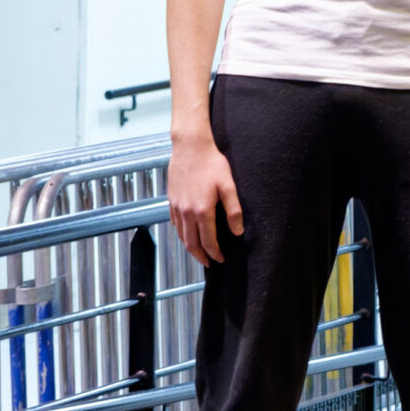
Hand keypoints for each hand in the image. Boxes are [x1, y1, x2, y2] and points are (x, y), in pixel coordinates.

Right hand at [168, 131, 242, 267]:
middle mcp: (186, 211)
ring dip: (190, 247)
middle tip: (209, 263)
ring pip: (181, 235)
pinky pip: (175, 224)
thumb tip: (238, 231)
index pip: (208, 241)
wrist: (190, 147)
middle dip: (201, 256)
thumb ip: (234, 210)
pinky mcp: (171, 200)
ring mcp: (176, 206)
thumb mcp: (228, 186)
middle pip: (191, 243)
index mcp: (202, 210)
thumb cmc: (211, 163)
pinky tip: (188, 234)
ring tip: (200, 252)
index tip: (220, 260)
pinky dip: (181, 234)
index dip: (215, 253)